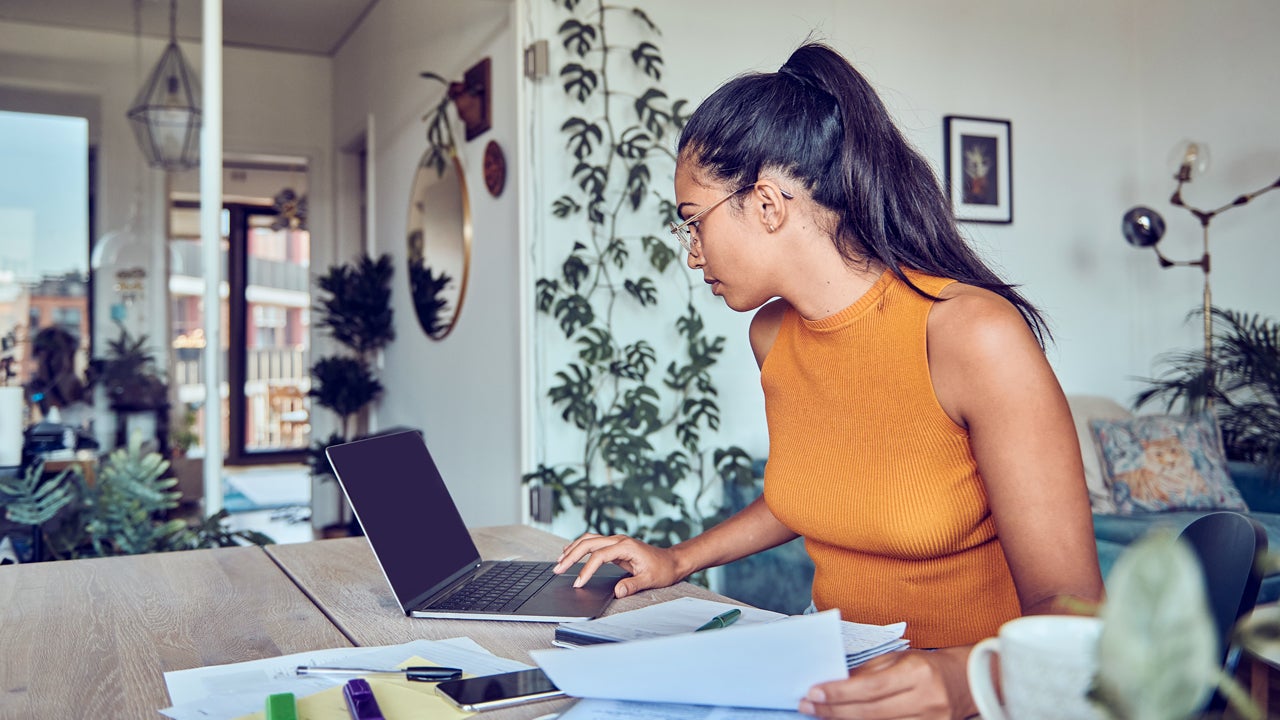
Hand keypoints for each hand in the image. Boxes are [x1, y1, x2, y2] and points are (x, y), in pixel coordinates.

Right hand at [552, 533, 682, 597]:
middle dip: (571, 556)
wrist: (671, 561)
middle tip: (558, 569)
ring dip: (572, 549)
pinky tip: (570, 552)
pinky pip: (593, 543)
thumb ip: (632, 585)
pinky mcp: (615, 545)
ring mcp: (616, 541)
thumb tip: (617, 592)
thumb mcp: (649, 580)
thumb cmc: (662, 569)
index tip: (578, 583)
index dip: (586, 569)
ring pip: (588, 539)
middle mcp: (619, 540)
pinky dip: (580, 547)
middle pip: (588, 543)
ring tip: (559, 561)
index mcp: (626, 546)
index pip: (599, 556)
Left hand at [797, 648, 974, 719]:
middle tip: (807, 706)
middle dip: (834, 710)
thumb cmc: (925, 666)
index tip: (812, 693)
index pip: (870, 688)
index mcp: (917, 673)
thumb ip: (867, 673)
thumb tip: (832, 684)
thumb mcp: (897, 659)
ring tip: (821, 714)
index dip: (839, 693)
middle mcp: (925, 700)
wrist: (965, 682)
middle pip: (870, 713)